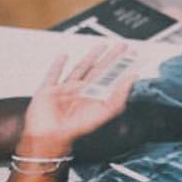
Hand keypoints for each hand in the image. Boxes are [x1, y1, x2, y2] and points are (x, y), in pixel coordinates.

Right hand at [18, 42, 135, 155]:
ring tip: (100, 47)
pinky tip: (63, 56)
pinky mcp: (49, 90)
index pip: (112, 77)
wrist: (51, 135)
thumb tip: (132, 78)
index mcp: (95, 96)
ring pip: (80, 69)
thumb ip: (119, 95)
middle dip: (110, 58)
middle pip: (99, 70)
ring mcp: (66, 90)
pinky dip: (57, 65)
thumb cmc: (77, 128)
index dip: (121, 65)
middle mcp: (82, 92)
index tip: (131, 55)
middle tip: (121, 46)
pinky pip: (54, 74)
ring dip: (89, 58)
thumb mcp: (104, 111)